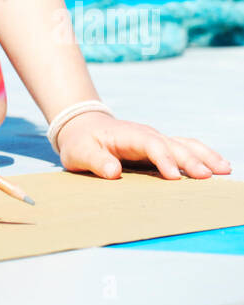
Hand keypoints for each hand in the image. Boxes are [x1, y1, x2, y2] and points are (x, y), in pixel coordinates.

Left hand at [56, 112, 232, 180]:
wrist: (83, 127)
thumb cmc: (81, 143)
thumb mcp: (79, 153)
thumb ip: (95, 160)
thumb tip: (112, 171)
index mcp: (128, 135)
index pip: (150, 144)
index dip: (163, 159)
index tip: (173, 176)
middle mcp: (147, 135)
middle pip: (173, 145)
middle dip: (190, 160)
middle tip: (207, 177)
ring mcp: (156, 140)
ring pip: (184, 145)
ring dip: (204, 156)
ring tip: (224, 170)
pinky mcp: (160, 148)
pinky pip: (185, 148)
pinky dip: (202, 156)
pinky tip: (219, 166)